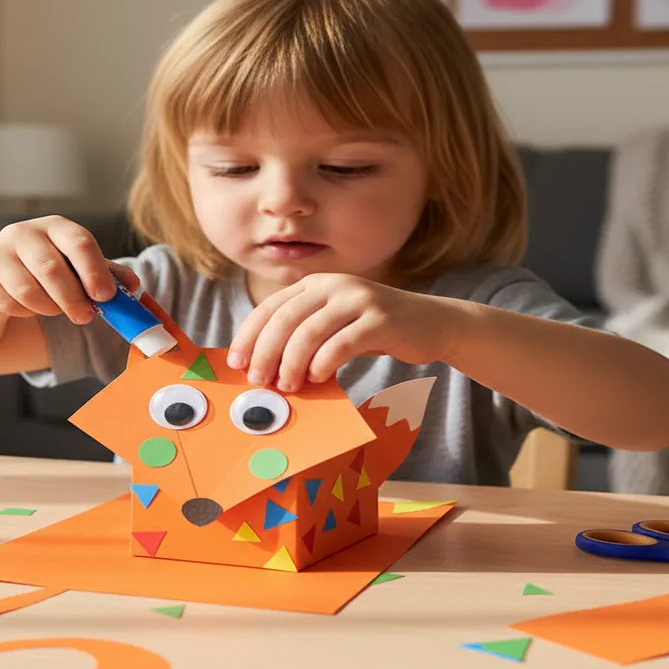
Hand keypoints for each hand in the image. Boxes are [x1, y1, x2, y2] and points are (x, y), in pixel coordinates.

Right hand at [0, 215, 139, 323]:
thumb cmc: (44, 271)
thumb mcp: (77, 269)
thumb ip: (106, 275)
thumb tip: (133, 284)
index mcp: (55, 227)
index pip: (78, 242)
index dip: (95, 271)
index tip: (106, 297)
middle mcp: (22, 232)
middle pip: (51, 268)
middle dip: (72, 298)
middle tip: (85, 318)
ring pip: (27, 289)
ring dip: (47, 308)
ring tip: (55, 311)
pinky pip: (5, 303)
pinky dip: (22, 313)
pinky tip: (27, 309)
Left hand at [227, 273, 460, 391]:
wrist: (431, 322)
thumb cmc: (375, 329)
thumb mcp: (336, 323)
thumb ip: (304, 334)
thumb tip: (263, 366)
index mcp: (316, 283)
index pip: (271, 307)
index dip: (249, 335)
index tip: (237, 362)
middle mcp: (334, 285)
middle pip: (285, 319)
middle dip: (265, 352)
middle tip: (258, 380)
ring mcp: (359, 299)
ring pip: (309, 332)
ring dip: (292, 363)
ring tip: (287, 385)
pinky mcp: (381, 318)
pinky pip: (341, 343)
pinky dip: (324, 364)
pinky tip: (319, 378)